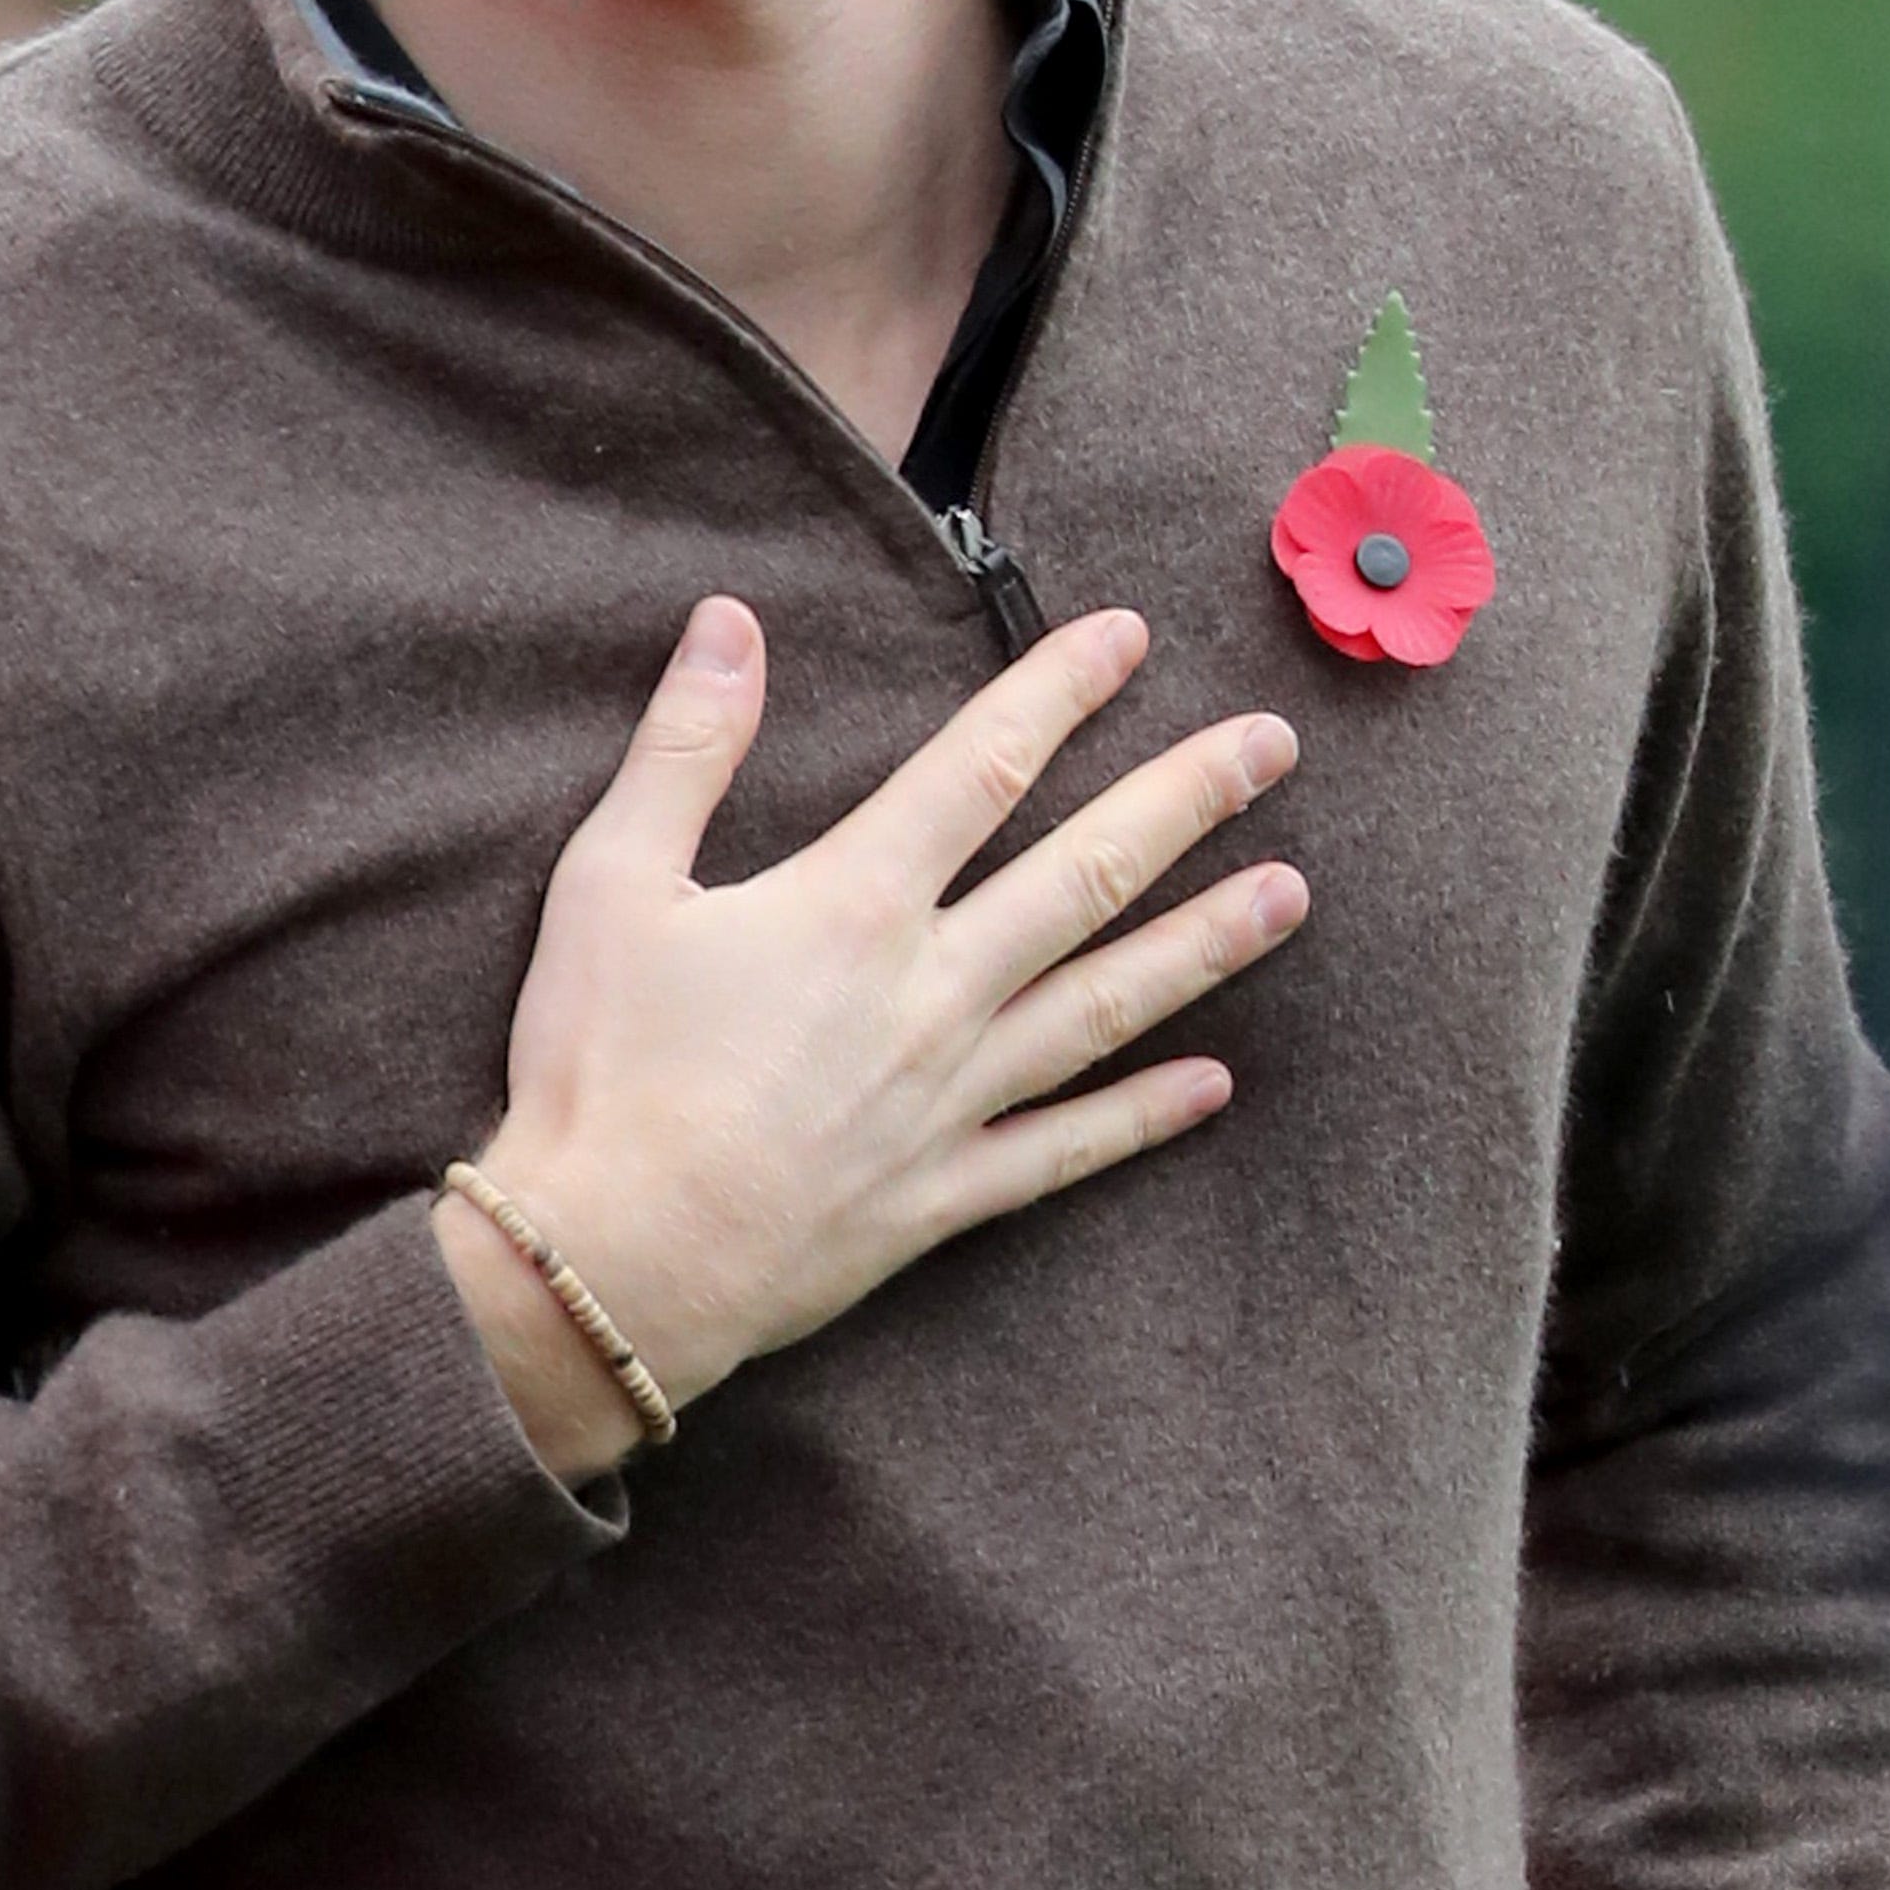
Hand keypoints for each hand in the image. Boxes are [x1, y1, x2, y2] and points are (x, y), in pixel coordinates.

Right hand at [434, 595, 1304, 1476]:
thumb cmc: (596, 1072)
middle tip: (1273, 745)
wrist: (607, 1269)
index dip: (1059, 691)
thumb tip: (730, 620)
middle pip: (1085, 874)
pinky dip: (1144, 1115)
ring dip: (1204, 943)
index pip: (981, 768)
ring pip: (1106, 1004)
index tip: (1131, 635)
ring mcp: (950, 1099)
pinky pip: (1067, 1149)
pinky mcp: (942, 1195)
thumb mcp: (610, 884)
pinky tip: (1215, 1084)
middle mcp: (930, 993)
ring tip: (1293, 892)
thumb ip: (683, 747)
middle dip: (1186, 799)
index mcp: (852, 905)